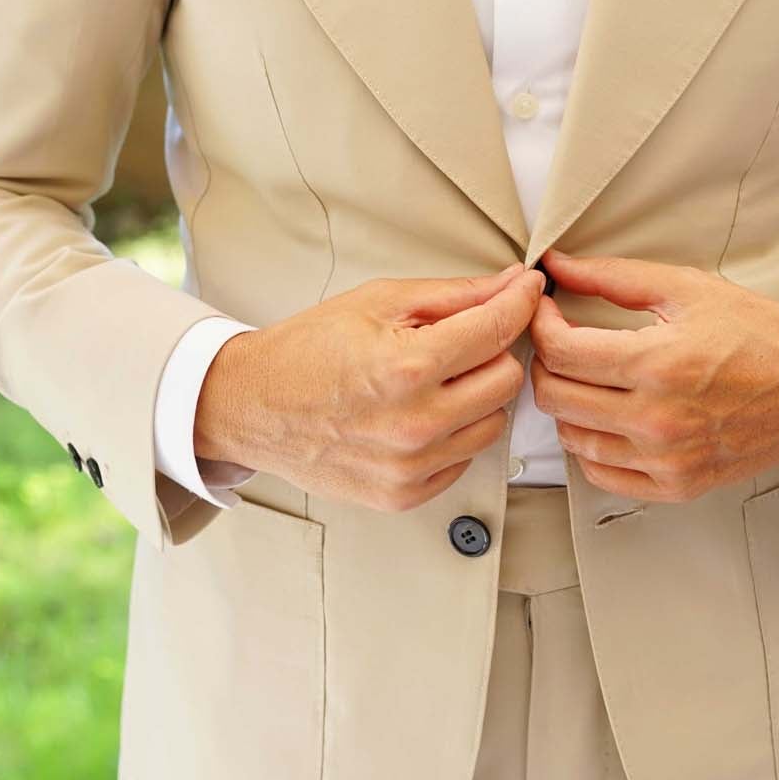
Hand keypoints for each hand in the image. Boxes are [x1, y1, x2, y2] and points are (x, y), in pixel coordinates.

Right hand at [195, 263, 544, 510]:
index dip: (520, 301)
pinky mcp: (404, 494)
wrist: (252, 407)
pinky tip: (416, 414)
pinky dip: (452, 433)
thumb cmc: (307, 350)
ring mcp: (411, 466)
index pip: (499, 330)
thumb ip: (454, 295)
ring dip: (475, 397)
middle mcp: (415, 423)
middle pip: (507, 380)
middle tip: (457, 341)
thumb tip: (511, 284)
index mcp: (408, 367)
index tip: (526, 290)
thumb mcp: (378, 302)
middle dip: (491, 352)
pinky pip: (464, 459)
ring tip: (432, 380)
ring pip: (493, 423)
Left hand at [529, 248, 778, 501]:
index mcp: (658, 364)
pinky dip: (591, 446)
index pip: (560, 352)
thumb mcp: (687, 289)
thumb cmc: (760, 334)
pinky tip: (606, 419)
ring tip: (588, 378)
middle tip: (562, 341)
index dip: (539, 324)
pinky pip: (601, 474)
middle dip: (546, 362)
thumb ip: (613, 277)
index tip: (546, 310)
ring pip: (571, 438)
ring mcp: (666, 459)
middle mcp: (658, 419)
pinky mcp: (676, 485)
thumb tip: (557, 265)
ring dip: (567, 404)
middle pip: (555, 397)